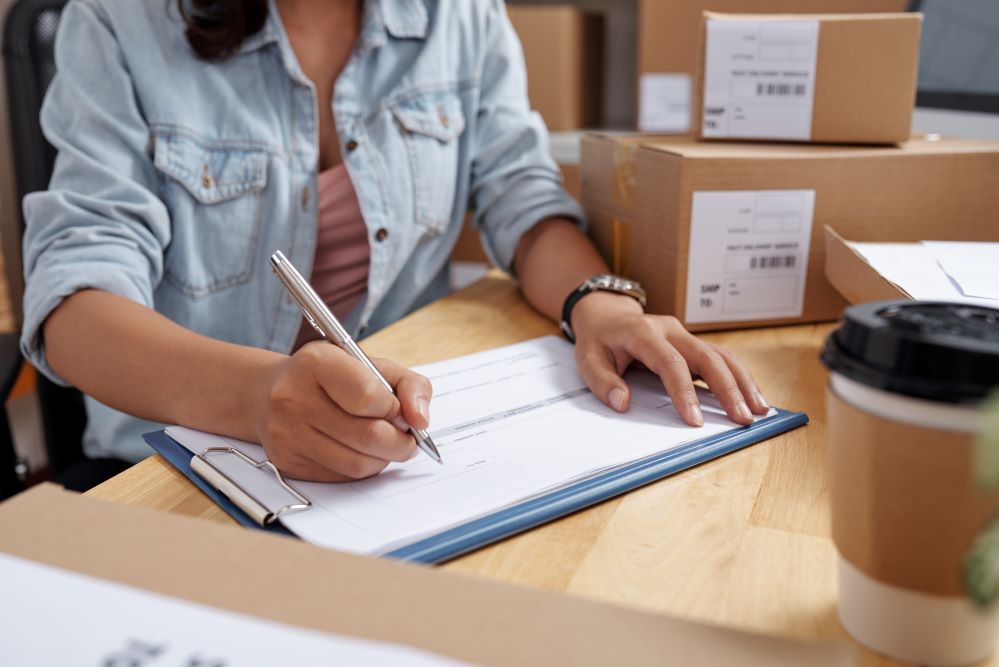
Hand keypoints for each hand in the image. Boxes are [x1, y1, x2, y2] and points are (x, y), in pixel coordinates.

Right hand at [255, 342, 431, 481]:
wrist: (270, 393)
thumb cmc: (332, 377)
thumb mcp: (372, 365)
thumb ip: (410, 385)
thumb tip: (421, 420)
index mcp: (316, 362)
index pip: (368, 397)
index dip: (394, 409)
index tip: (399, 410)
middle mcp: (293, 397)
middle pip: (368, 436)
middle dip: (399, 442)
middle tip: (406, 439)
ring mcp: (286, 433)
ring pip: (357, 464)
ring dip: (383, 459)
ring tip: (384, 444)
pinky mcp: (287, 462)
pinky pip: (341, 477)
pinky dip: (362, 469)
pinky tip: (359, 452)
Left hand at [570, 292, 768, 425]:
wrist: (607, 315)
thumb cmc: (599, 339)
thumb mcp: (587, 359)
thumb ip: (603, 382)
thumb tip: (622, 402)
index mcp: (644, 333)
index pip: (670, 363)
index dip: (684, 392)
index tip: (694, 420)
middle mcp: (670, 330)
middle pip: (707, 356)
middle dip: (728, 388)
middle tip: (742, 418)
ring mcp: (685, 334)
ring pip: (721, 355)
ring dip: (742, 382)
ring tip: (760, 409)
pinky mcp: (693, 343)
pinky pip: (720, 357)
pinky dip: (739, 377)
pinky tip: (752, 396)